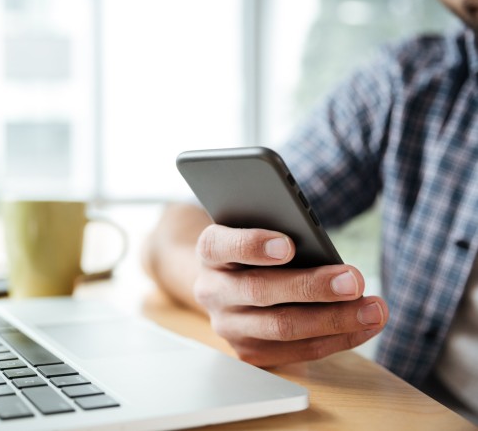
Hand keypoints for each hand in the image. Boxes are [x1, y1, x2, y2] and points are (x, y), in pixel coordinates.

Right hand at [193, 224, 387, 365]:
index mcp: (210, 251)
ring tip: (373, 309)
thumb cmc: (258, 250)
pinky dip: (336, 339)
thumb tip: (324, 255)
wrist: (231, 282)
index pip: (221, 245)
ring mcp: (227, 325)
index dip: (253, 245)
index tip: (289, 246)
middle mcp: (211, 290)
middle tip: (354, 281)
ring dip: (334, 319)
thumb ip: (280, 236)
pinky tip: (365, 326)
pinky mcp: (249, 352)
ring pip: (281, 327)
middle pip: (259, 291)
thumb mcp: (259, 231)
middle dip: (312, 287)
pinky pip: (296, 351)